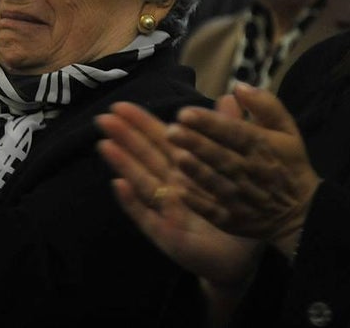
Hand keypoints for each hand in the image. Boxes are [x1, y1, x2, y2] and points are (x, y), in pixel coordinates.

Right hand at [96, 102, 259, 286]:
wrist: (246, 254)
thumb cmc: (237, 208)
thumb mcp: (237, 165)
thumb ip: (228, 132)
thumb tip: (228, 96)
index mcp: (186, 167)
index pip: (160, 140)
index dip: (140, 123)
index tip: (120, 106)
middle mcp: (171, 186)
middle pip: (145, 158)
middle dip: (124, 138)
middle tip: (103, 119)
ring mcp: (166, 210)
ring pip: (142, 182)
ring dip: (123, 164)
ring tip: (105, 145)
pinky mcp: (167, 235)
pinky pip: (148, 217)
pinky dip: (133, 202)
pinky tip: (119, 185)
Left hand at [168, 83, 320, 257]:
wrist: (303, 212)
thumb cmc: (289, 163)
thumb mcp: (287, 129)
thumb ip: (265, 105)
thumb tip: (239, 86)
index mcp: (263, 147)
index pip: (235, 133)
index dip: (210, 124)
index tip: (185, 113)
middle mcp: (252, 173)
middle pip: (221, 157)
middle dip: (196, 144)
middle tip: (171, 131)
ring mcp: (242, 199)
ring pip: (216, 183)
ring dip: (195, 170)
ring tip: (175, 155)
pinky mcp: (234, 220)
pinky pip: (213, 211)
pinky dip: (198, 202)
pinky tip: (179, 190)